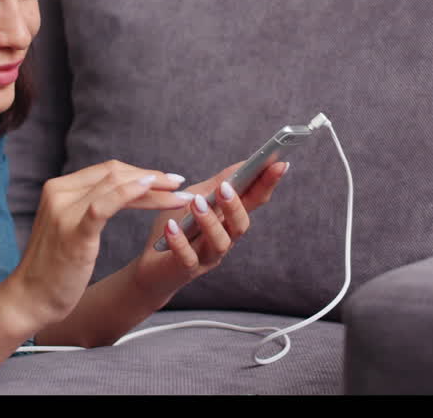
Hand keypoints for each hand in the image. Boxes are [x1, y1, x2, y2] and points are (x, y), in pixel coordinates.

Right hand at [4, 160, 193, 330]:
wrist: (29, 299)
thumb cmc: (53, 269)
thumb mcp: (70, 229)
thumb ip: (88, 207)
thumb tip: (121, 194)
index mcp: (59, 189)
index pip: (107, 171)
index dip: (140, 172)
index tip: (166, 179)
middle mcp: (59, 193)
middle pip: (115, 173)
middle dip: (152, 177)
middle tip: (180, 183)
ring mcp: (65, 211)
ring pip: (116, 186)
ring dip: (154, 188)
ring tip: (180, 195)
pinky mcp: (73, 232)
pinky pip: (105, 205)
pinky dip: (131, 193)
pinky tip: (152, 190)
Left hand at [130, 159, 289, 302]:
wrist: (152, 266)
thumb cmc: (177, 227)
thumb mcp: (195, 198)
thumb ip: (217, 184)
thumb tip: (244, 163)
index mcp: (229, 219)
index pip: (254, 200)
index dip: (268, 184)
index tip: (279, 164)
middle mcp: (225, 239)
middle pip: (241, 225)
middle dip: (236, 205)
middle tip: (226, 188)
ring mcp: (207, 256)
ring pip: (219, 242)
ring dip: (210, 222)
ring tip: (197, 203)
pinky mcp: (187, 268)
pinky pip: (187, 257)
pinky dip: (180, 241)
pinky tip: (172, 226)